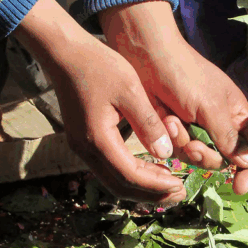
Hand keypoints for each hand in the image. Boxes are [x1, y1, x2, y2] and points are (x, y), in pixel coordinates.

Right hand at [13, 0, 185, 202]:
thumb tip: (166, 155)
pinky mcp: (84, 142)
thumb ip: (148, 124)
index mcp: (98, 139)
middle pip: (120, 186)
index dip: (157, 185)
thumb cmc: (99, 66)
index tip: (181, 186)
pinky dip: (132, 176)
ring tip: (170, 186)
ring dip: (142, 188)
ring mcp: (82, 148)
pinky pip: (110, 169)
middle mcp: (86, 150)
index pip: (130, 175)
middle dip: (151, 194)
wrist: (66, 53)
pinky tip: (152, 170)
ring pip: (114, 181)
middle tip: (180, 194)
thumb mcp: (131, 90)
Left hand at [98, 1, 247, 194]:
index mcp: (237, 114)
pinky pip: (178, 150)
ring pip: (198, 158)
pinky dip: (172, 139)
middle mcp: (220, 124)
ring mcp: (197, 128)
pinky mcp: (176, 131)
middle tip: (193, 145)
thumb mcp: (211, 107)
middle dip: (206, 156)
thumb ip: (229, 138)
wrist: (146, 57)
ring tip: (173, 122)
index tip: (240, 186)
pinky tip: (165, 120)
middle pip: (222, 160)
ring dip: (185, 144)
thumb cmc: (185, 75)